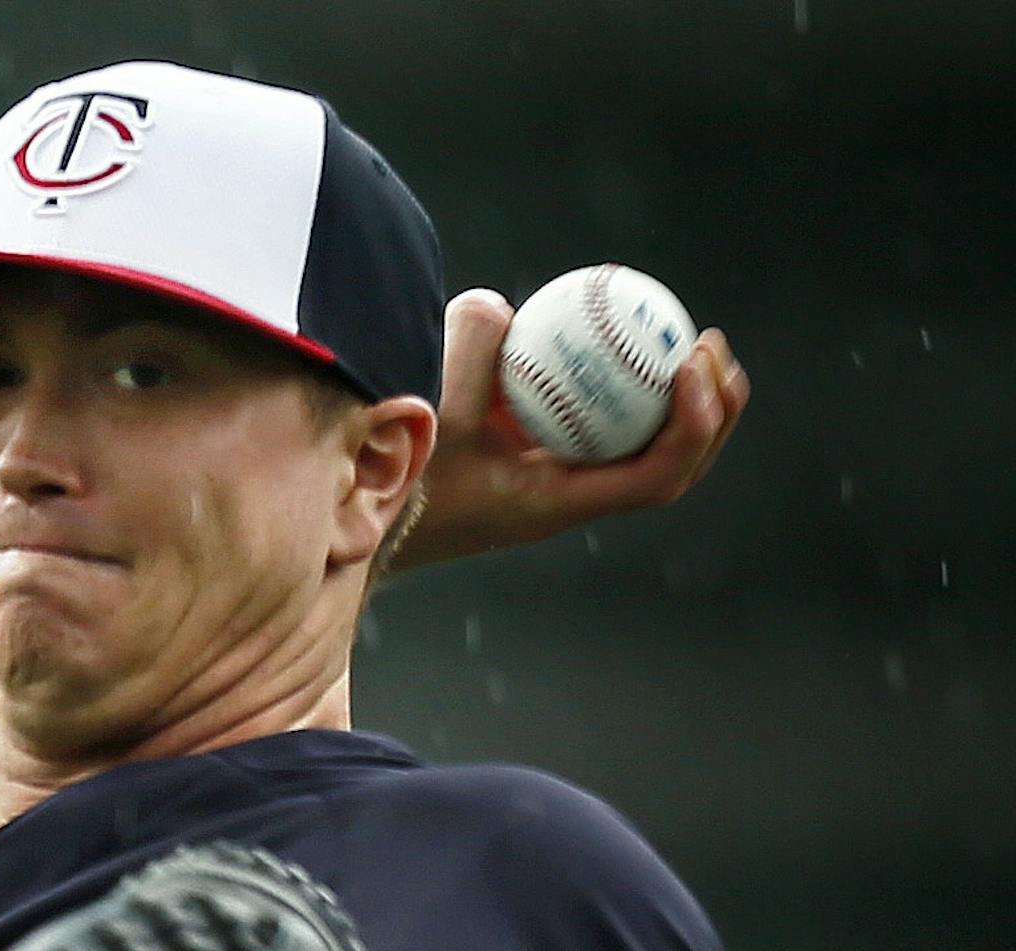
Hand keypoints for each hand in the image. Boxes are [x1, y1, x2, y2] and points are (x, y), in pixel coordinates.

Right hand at [392, 288, 749, 570]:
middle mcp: (570, 497)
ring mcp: (561, 479)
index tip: (690, 367)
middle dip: (711, 411)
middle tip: (708, 345)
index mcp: (558, 502)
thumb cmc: (401, 474)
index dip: (691, 427)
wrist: (370, 512)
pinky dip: (623, 386)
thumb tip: (505, 306)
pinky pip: (602, 422)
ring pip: (645, 447)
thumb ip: (467, 353)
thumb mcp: (430, 412)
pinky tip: (614, 336)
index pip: (654, 480)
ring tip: (688, 341)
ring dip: (678, 400)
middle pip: (671, 467)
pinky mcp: (543, 456)